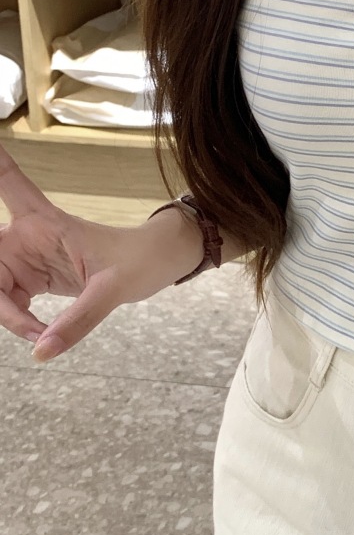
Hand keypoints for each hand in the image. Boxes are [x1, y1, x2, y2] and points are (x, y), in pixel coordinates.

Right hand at [0, 144, 186, 360]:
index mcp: (43, 223)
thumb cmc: (141, 260)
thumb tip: (43, 350)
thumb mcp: (113, 290)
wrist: (158, 265)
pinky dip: (18, 322)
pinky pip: (8, 303)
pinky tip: (38, 334)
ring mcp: (27, 260)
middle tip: (26, 325)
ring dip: (7, 316)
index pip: (7, 184)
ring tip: (39, 335)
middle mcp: (27, 237)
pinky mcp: (32, 281)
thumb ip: (78, 321)